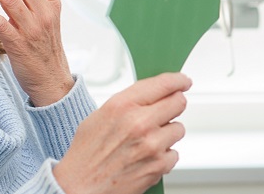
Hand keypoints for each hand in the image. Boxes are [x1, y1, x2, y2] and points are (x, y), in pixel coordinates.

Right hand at [55, 73, 190, 193]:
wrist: (79, 186)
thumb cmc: (86, 153)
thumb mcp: (100, 115)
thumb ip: (128, 102)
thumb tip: (152, 95)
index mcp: (123, 106)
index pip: (163, 84)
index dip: (178, 81)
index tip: (183, 82)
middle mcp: (140, 123)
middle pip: (178, 103)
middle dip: (173, 105)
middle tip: (165, 112)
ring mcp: (152, 145)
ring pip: (178, 128)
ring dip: (167, 133)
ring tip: (146, 141)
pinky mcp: (159, 166)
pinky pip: (174, 153)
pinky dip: (164, 156)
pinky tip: (146, 158)